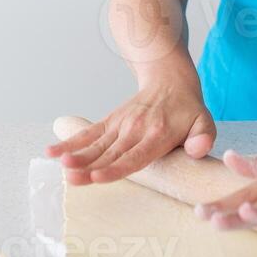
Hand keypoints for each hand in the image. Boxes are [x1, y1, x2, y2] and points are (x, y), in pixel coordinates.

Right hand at [45, 75, 215, 185]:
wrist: (169, 79)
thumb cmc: (187, 109)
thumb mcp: (204, 121)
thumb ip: (203, 137)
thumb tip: (197, 150)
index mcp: (158, 134)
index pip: (135, 156)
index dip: (116, 168)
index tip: (98, 176)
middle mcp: (135, 129)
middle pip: (110, 153)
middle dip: (90, 166)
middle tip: (71, 177)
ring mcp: (120, 125)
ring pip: (96, 145)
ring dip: (76, 156)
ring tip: (60, 166)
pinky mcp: (110, 122)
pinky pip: (88, 133)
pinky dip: (70, 142)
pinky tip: (51, 152)